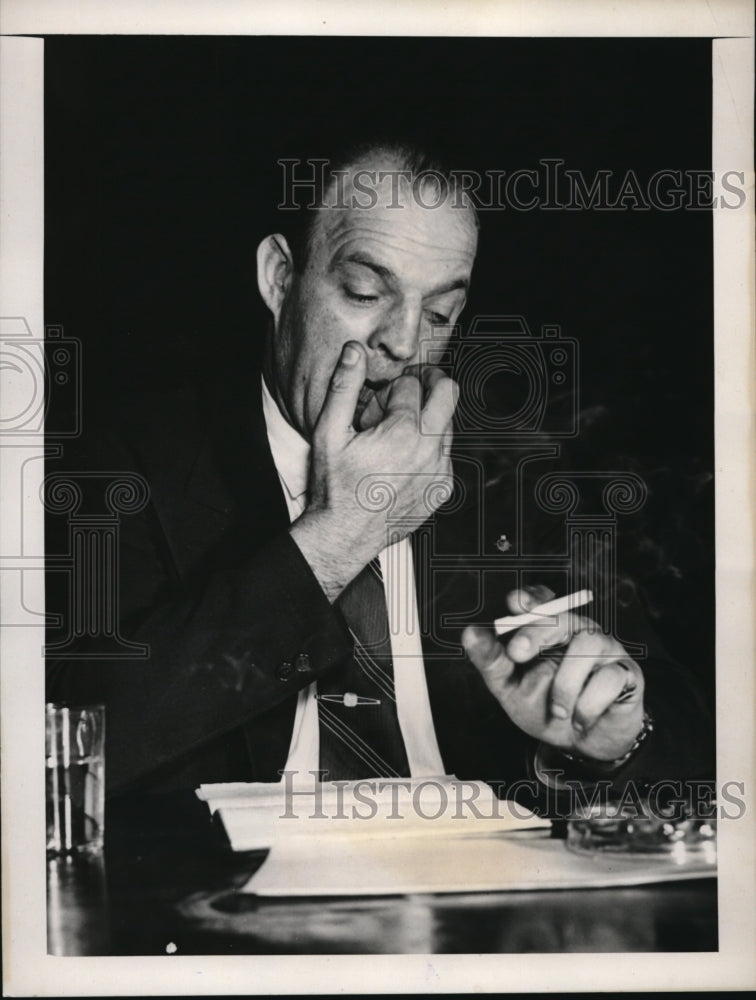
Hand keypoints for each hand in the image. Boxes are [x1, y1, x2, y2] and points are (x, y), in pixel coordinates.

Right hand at [290, 341, 457, 600]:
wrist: (344, 534)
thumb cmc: (335, 488)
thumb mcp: (328, 432)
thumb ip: (343, 387)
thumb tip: (354, 352)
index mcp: (403, 432)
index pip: (411, 384)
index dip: (392, 386)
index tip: (379, 398)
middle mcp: (428, 450)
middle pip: (448, 392)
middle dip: (430, 382)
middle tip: (411, 385)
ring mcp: (439, 470)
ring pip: (449, 423)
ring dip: (429, 417)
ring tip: (397, 431)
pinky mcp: (442, 488)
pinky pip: (447, 454)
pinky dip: (431, 447)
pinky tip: (404, 457)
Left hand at [462, 586, 645, 762]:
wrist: (583, 746)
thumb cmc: (546, 710)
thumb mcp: (510, 689)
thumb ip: (492, 661)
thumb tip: (471, 633)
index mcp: (548, 631)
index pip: (543, 601)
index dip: (532, 598)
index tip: (515, 603)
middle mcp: (577, 632)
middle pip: (562, 615)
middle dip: (537, 630)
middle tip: (516, 653)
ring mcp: (604, 649)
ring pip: (588, 643)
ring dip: (565, 684)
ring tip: (557, 711)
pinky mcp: (627, 672)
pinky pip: (609, 677)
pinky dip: (588, 705)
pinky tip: (580, 719)